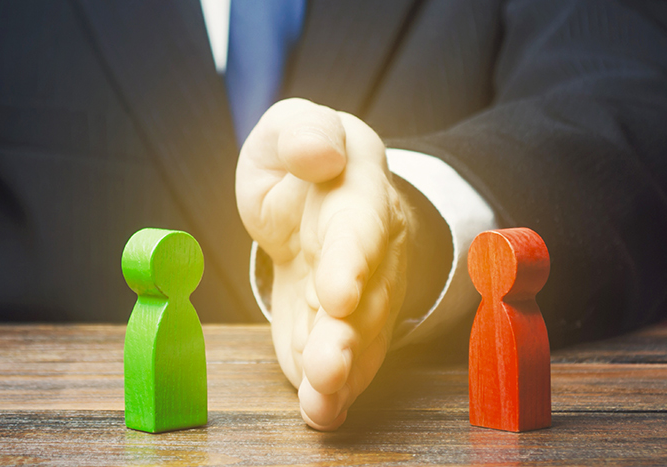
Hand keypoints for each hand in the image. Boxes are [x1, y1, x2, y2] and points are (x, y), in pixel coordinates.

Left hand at [235, 98, 412, 429]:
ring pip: (361, 337)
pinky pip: (349, 359)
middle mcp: (370, 250)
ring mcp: (363, 294)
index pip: (360, 227)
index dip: (352, 262)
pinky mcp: (346, 326)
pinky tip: (321, 410)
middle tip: (329, 367)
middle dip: (349, 334)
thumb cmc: (305, 165)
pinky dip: (336, 389)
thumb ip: (302, 132)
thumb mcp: (295, 128)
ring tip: (323, 400)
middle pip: (367, 295)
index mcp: (358, 191)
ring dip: (343, 372)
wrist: (322, 205)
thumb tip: (319, 154)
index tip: (337, 295)